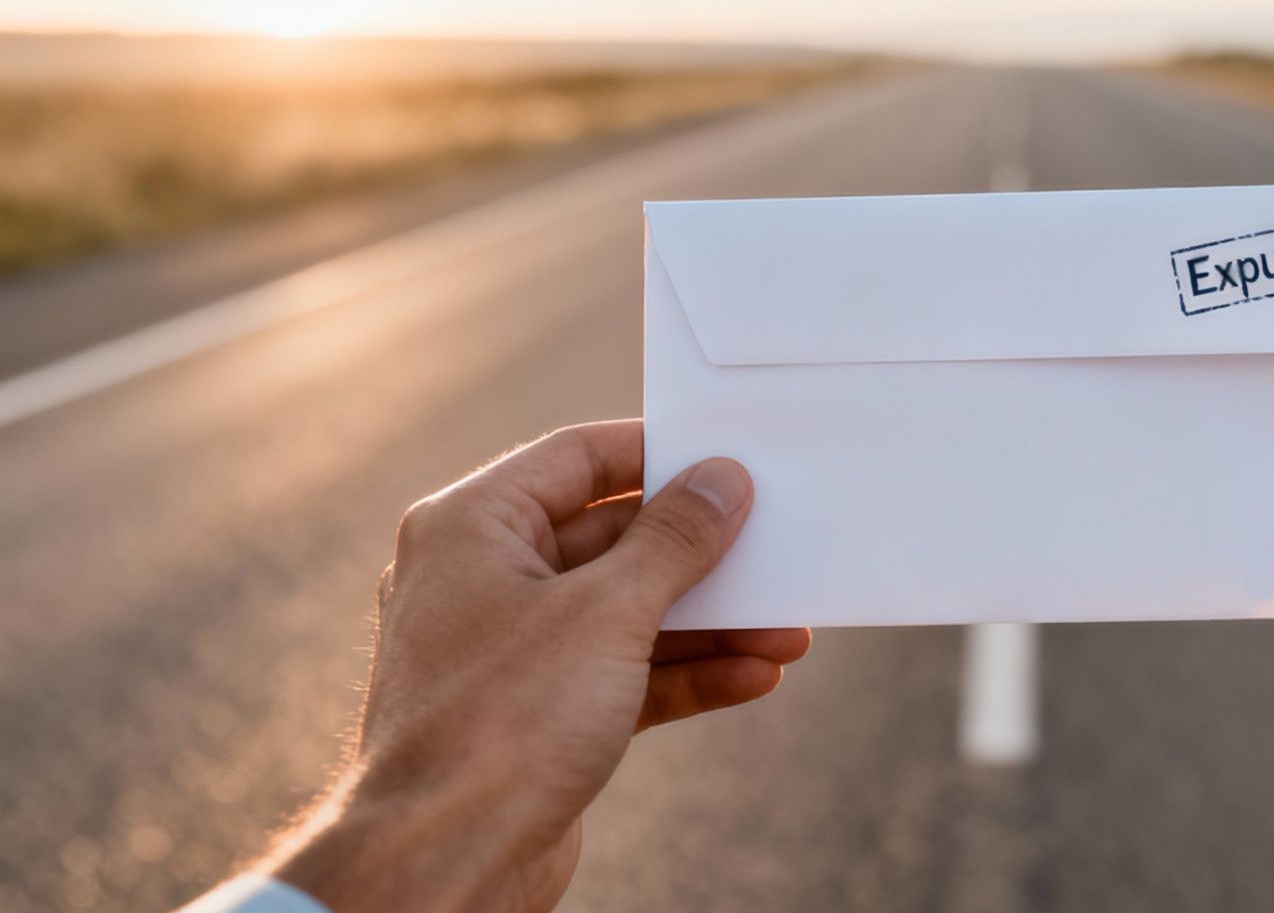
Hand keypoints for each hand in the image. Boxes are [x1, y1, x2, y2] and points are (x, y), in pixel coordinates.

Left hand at [265, 420, 808, 912]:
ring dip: (708, 621)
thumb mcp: (607, 612)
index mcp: (471, 527)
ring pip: (626, 611)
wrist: (445, 861)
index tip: (726, 458)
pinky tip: (750, 676)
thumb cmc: (499, 724)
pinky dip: (684, 673)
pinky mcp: (538, 712)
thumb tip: (721, 481)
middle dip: (701, 555)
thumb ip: (674, 540)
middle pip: (612, 538)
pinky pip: (623, 672)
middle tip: (774, 550)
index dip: (657, 453)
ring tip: (786, 630)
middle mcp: (483, 578)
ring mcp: (511, 649)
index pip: (577, 458)